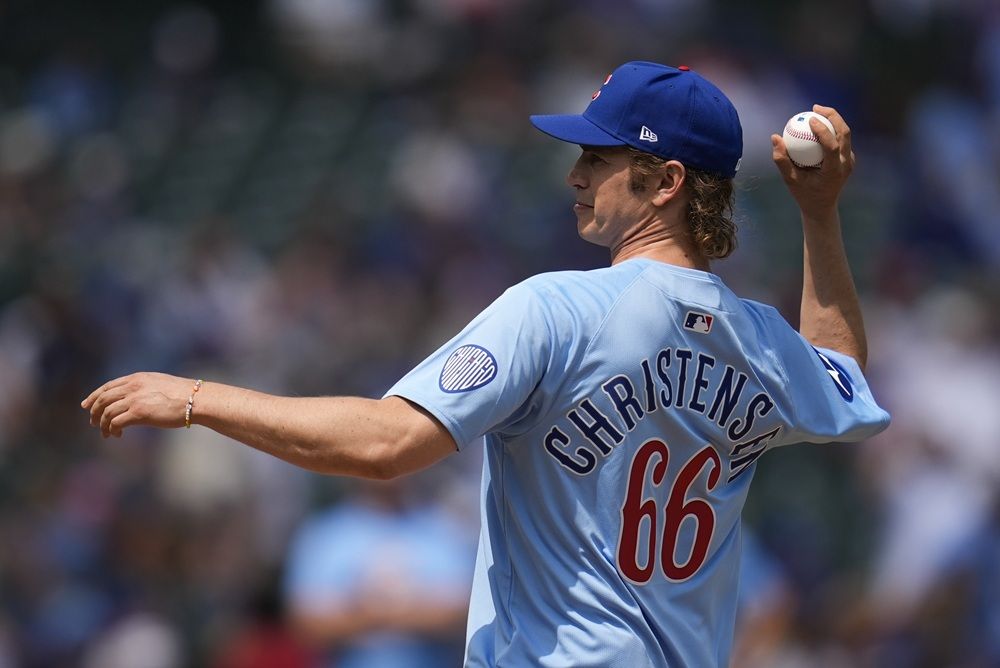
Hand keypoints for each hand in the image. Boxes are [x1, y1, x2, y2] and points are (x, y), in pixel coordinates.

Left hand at [82, 372, 194, 436]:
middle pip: (103, 399)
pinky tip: (116, 434)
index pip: (108, 386)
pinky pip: (116, 422)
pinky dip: (112, 429)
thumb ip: (144, 388)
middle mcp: (133, 386)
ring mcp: (135, 399)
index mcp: (137, 378)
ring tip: (106, 433)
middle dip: (95, 412)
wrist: (195, 400)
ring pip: (107, 412)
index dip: (94, 396)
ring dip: (102, 424)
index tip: (87, 405)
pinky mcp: (139, 413)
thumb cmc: (183, 395)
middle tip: (94, 423)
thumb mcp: (159, 384)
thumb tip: (136, 399)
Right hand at [771, 104, 854, 219]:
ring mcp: (850, 161)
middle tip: (815, 108)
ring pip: (846, 133)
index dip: (823, 130)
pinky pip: (842, 139)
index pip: (832, 146)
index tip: (810, 119)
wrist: (822, 207)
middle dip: (832, 116)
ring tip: (817, 111)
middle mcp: (846, 164)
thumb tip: (775, 137)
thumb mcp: (790, 180)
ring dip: (833, 119)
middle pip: (845, 133)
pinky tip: (818, 124)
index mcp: (834, 171)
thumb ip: (781, 160)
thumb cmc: (804, 194)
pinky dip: (831, 128)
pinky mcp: (849, 158)